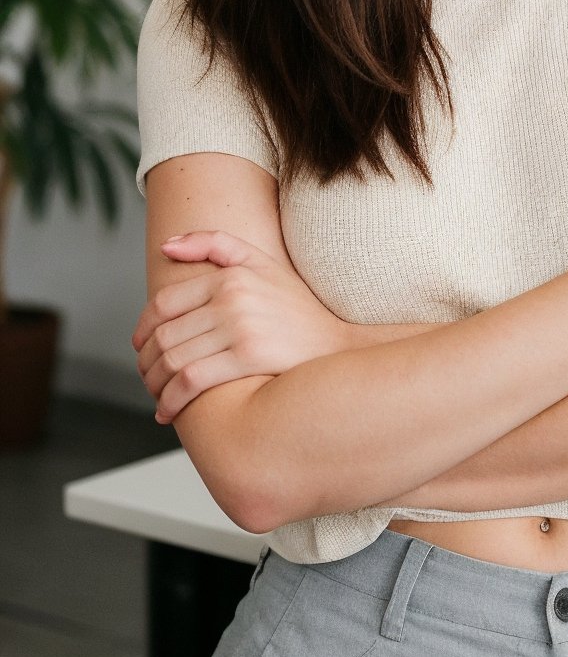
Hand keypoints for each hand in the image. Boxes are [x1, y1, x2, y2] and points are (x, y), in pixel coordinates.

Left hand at [131, 230, 350, 422]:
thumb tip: (165, 246)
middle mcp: (232, 298)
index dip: (142, 329)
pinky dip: (171, 399)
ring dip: (154, 385)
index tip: (141, 348)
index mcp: (230, 276)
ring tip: (157, 397)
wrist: (339, 349)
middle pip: (164, 334)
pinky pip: (191, 379)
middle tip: (148, 380)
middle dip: (146, 364)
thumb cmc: (299, 311)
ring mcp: (241, 327)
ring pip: (173, 359)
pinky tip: (168, 411)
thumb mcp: (263, 265)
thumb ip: (215, 245)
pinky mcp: (248, 357)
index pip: (164, 303)